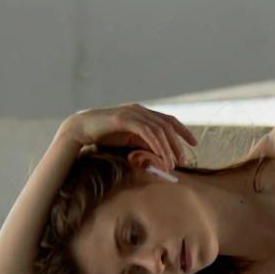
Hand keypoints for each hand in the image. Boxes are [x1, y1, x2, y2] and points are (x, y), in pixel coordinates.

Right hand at [60, 104, 197, 173]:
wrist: (81, 129)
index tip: (193, 143)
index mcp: (142, 113)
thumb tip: (160, 156)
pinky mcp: (124, 119)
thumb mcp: (129, 140)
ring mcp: (132, 113)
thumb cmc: (103, 135)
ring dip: (168, 147)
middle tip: (184, 159)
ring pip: (159, 129)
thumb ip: (144, 144)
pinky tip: (161, 156)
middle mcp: (140, 110)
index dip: (182, 131)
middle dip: (178, 143)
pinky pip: (146, 132)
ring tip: (172, 163)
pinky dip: (156, 144)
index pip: (168, 120)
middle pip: (167, 125)